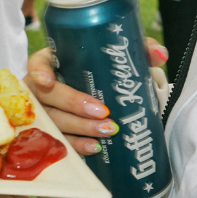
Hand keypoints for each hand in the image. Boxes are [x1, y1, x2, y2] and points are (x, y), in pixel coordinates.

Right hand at [24, 39, 166, 156]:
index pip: (36, 65)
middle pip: (47, 97)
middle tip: (101, 111)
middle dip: (73, 104)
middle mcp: (40, 89)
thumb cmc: (97, 73)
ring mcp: (42, 113)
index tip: (48, 82)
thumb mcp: (115, 58)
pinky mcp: (51, 134)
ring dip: (79, 127)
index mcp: (51, 64)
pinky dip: (77, 145)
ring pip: (53, 121)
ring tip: (104, 132)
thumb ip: (138, 50)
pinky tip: (94, 147)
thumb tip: (160, 55)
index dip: (39, 73)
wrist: (93, 96)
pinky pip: (60, 140)